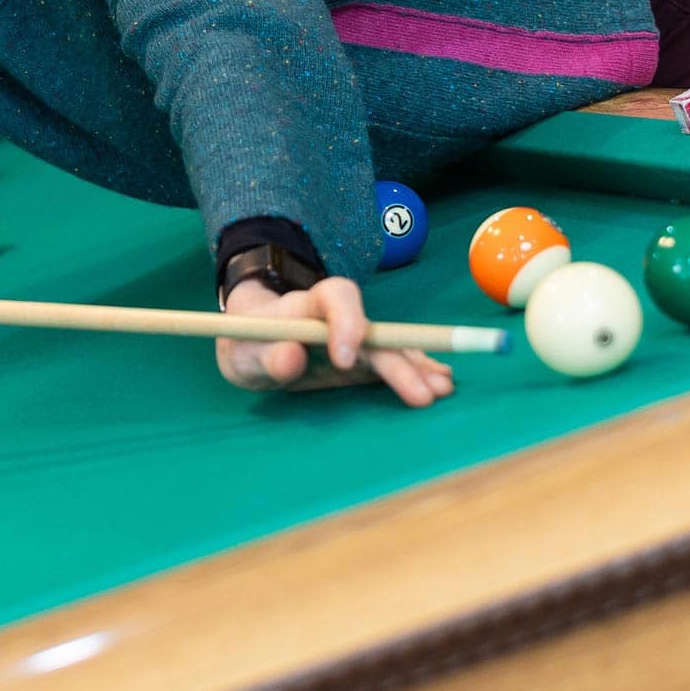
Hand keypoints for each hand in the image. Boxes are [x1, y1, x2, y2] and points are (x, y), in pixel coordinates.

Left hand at [216, 274, 454, 403]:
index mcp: (308, 303)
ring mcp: (355, 337)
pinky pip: (392, 361)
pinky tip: (440, 381)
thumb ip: (266, 353)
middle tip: (423, 394)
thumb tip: (289, 356)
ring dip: (419, 366)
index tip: (344, 358)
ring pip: (391, 346)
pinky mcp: (362, 358)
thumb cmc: (248, 342)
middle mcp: (340, 316)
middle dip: (400, 360)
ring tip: (444, 388)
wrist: (254, 342)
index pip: (336, 296)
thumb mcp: (245, 351)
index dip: (347, 322)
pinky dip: (417, 370)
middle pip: (375, 331)